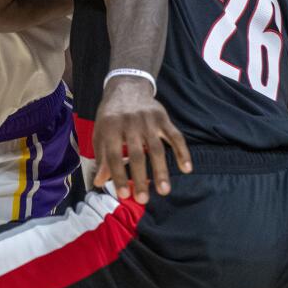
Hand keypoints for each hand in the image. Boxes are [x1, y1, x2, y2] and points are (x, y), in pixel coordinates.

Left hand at [92, 76, 191, 203]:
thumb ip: (102, 157)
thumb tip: (100, 183)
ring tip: (164, 191)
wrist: (127, 87)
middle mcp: (129, 124)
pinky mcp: (163, 118)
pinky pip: (175, 136)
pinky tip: (186, 169)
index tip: (124, 195)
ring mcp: (148, 120)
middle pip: (137, 154)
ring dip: (161, 171)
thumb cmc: (111, 116)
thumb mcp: (101, 133)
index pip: (114, 156)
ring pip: (156, 148)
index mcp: (110, 128)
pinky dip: (182, 152)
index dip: (118, 176)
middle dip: (140, 178)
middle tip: (144, 200)